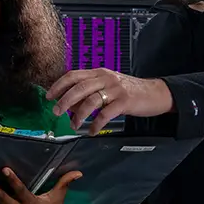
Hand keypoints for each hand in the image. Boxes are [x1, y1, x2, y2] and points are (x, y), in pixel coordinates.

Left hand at [47, 68, 174, 133]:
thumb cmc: (128, 91)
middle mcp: (105, 78)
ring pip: (91, 100)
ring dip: (79, 115)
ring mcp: (115, 89)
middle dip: (64, 100)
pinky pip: (105, 114)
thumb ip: (89, 92)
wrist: (154, 93)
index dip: (59, 85)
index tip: (49, 96)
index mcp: (98, 73)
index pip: (73, 75)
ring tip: (74, 125)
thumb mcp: (107, 86)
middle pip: (79, 87)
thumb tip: (70, 106)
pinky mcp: (125, 101)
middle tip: (56, 112)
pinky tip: (92, 131)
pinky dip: (96, 124)